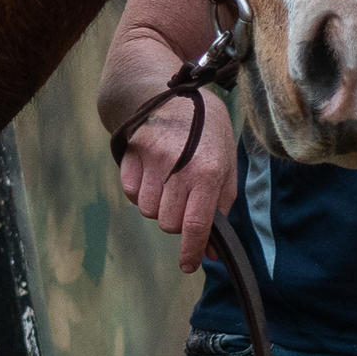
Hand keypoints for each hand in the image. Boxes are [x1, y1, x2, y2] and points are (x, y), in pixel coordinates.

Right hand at [113, 92, 238, 268]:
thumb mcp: (226, 158)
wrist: (166, 90)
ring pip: (148, 210)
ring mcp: (151, 160)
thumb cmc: (204, 128)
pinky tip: (152, 172)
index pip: (197, 223)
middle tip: (183, 203)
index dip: (192, 250)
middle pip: (169, 222)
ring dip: (158, 206)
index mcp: (209, 170)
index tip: (189, 265)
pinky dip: (141, 191)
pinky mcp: (131, 155)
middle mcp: (179, 167)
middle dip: (176, 223)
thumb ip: (222, 204)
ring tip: (169, 182)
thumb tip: (213, 249)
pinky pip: (131, 192)